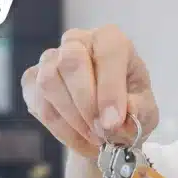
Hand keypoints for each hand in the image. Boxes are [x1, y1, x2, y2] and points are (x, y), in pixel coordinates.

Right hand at [21, 25, 159, 158]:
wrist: (106, 124)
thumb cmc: (129, 109)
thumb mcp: (146, 112)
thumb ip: (138, 111)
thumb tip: (121, 115)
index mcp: (110, 40)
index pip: (108, 52)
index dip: (110, 89)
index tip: (112, 122)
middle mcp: (78, 41)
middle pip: (71, 61)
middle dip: (86, 104)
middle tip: (101, 132)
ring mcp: (50, 58)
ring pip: (49, 82)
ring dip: (72, 118)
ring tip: (93, 137)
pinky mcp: (32, 79)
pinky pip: (38, 102)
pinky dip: (59, 127)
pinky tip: (78, 136)